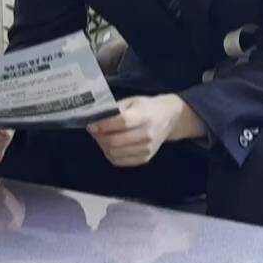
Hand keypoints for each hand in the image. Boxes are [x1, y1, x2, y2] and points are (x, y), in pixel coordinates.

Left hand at [86, 95, 203, 167]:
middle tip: (94, 131)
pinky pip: (120, 161)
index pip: (121, 123)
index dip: (104, 125)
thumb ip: (115, 109)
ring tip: (101, 138)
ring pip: (115, 153)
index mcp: (144, 116)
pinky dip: (110, 154)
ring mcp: (146, 149)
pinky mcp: (145, 158)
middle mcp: (147, 134)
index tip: (92, 125)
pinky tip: (109, 146)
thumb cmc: (148, 107)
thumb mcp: (132, 101)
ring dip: (103, 146)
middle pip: (116, 141)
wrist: (169, 118)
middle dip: (99, 137)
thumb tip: (97, 119)